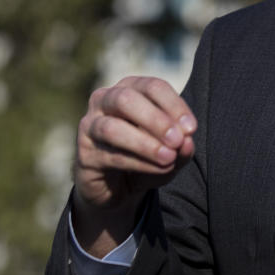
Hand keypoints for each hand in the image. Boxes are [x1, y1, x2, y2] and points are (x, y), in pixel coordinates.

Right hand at [71, 76, 196, 255]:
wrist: (117, 187)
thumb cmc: (148, 157)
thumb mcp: (171, 150)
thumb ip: (182, 146)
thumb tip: (187, 142)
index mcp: (131, 88)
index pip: (152, 87)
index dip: (174, 105)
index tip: (191, 129)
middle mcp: (105, 100)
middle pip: (127, 99)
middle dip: (156, 119)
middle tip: (177, 140)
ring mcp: (90, 126)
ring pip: (112, 128)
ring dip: (144, 143)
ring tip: (168, 157)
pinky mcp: (84, 154)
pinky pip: (111, 155)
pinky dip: (139, 163)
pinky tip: (158, 169)